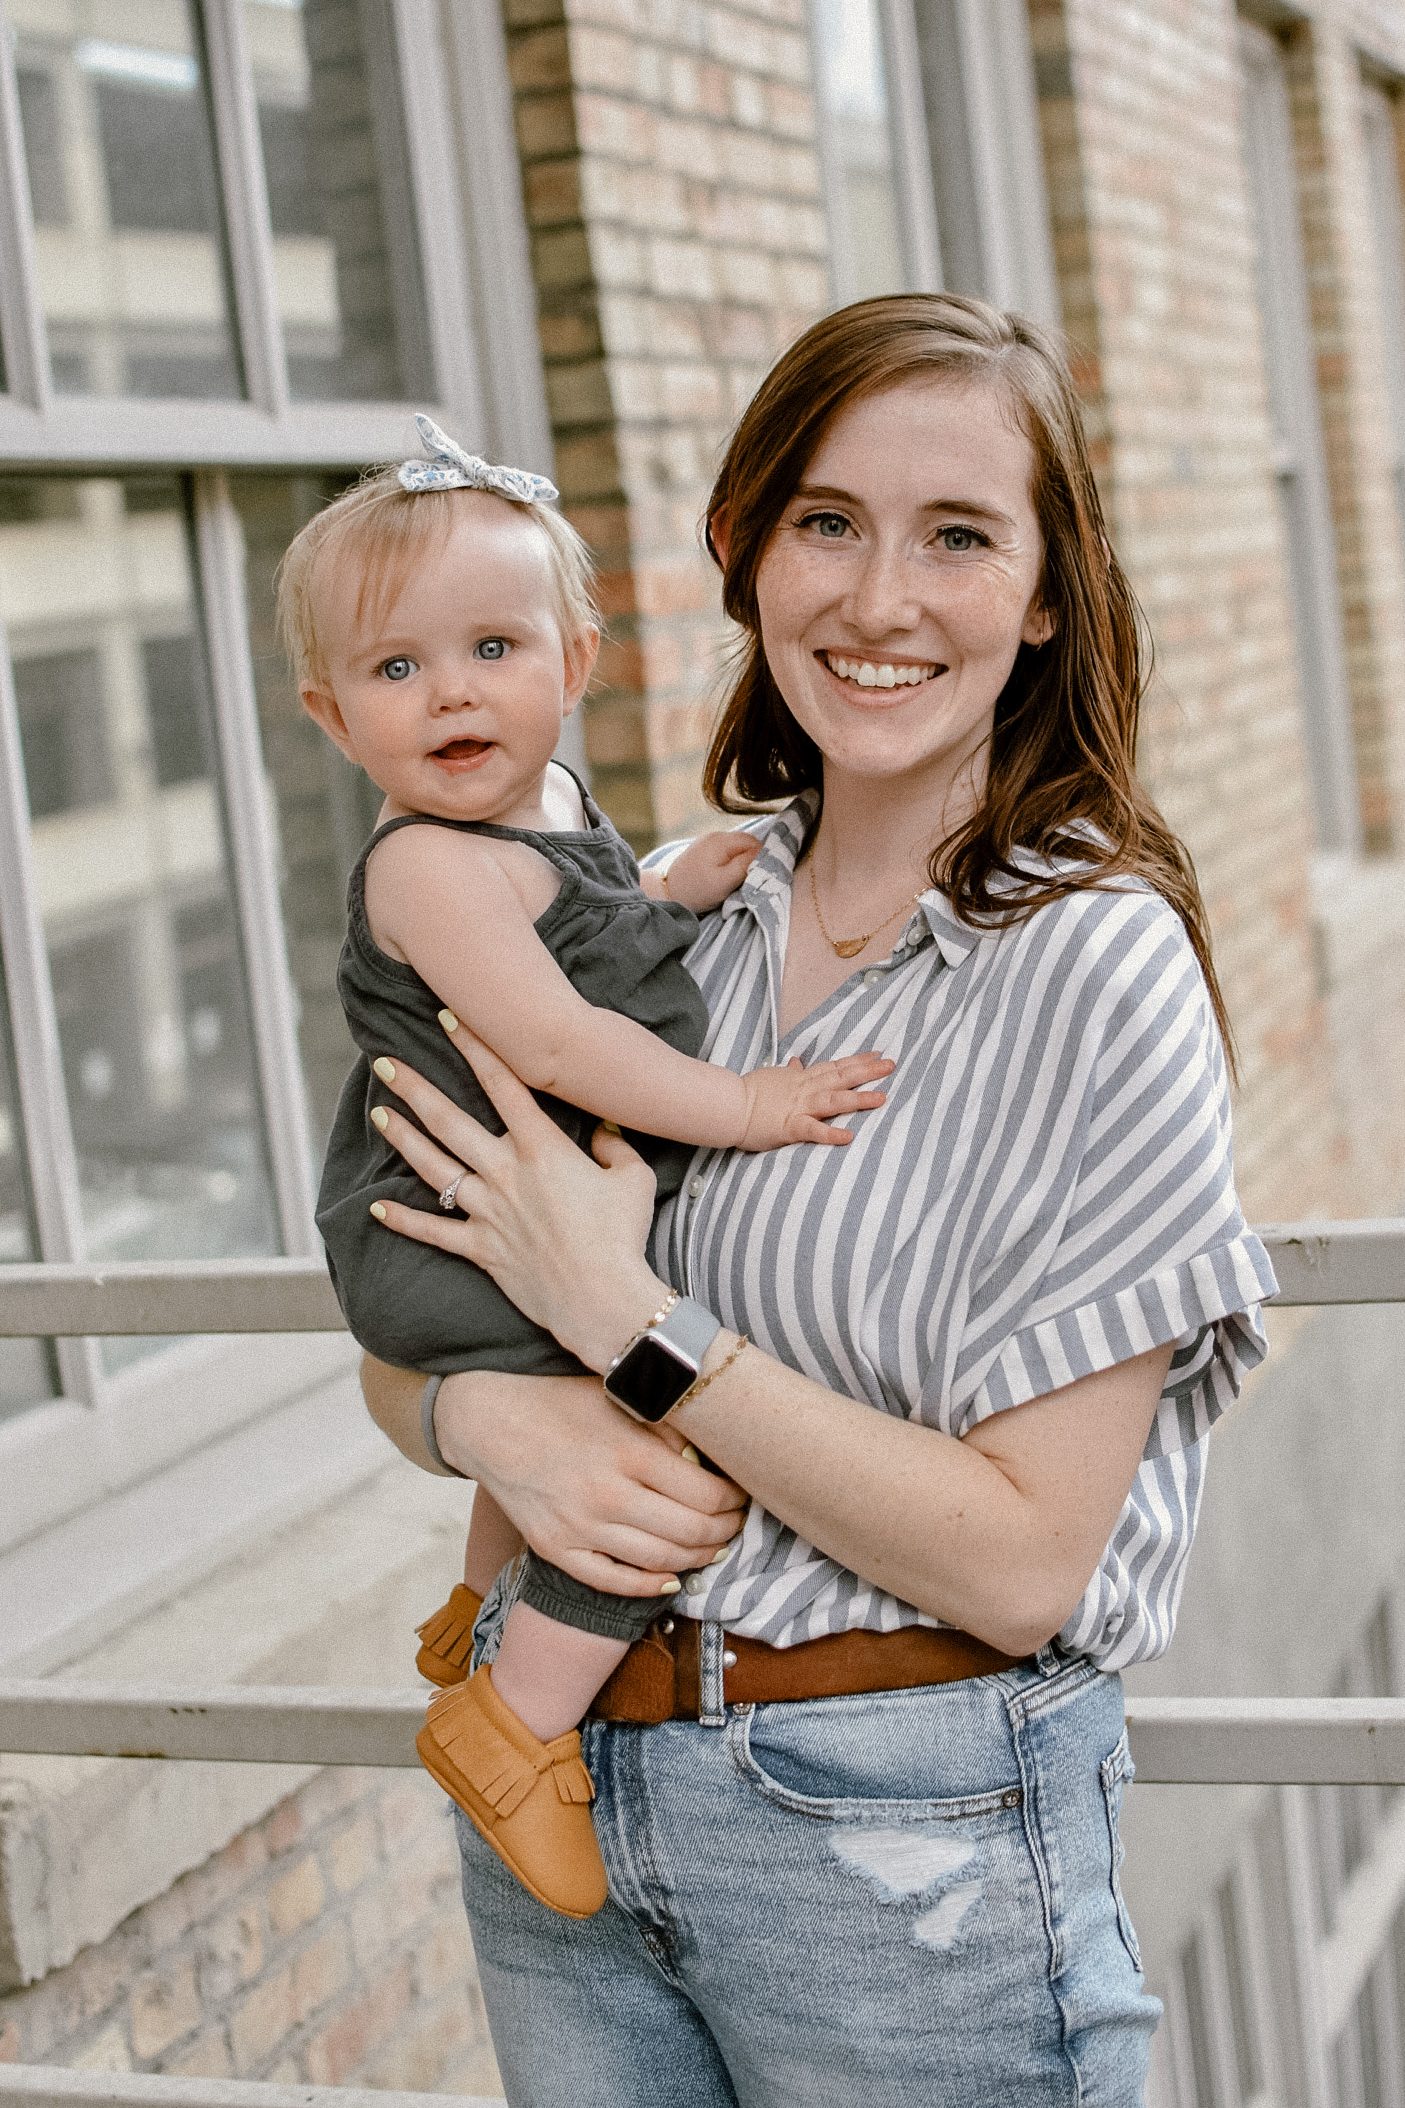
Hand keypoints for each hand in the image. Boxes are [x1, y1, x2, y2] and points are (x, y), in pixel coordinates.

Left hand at [365, 1023, 671, 1370]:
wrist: (603, 1299)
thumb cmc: (623, 1237)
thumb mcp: (632, 1179)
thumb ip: (614, 1146)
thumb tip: (603, 1129)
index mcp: (542, 1148)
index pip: (502, 1085)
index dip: (473, 1047)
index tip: (446, 1019)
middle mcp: (506, 1173)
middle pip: (450, 1121)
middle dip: (415, 1088)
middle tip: (383, 1062)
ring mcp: (487, 1211)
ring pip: (434, 1168)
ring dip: (403, 1139)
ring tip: (379, 1114)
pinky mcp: (480, 1249)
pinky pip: (433, 1232)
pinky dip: (404, 1221)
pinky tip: (377, 1207)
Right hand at [436, 1367, 746, 1594]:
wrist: (489, 1421)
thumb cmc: (561, 1403)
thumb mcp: (619, 1397)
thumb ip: (666, 1428)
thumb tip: (709, 1458)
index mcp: (630, 1452)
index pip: (707, 1493)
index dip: (734, 1500)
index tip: (741, 1495)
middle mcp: (608, 1494)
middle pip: (691, 1532)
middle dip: (725, 1532)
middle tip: (735, 1525)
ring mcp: (581, 1527)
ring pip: (660, 1561)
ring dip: (697, 1560)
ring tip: (712, 1549)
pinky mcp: (557, 1549)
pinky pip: (613, 1581)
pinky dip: (649, 1586)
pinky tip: (670, 1580)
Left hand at [661, 830, 760, 911]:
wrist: (665, 894)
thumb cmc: (695, 890)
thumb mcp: (725, 881)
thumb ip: (747, 865)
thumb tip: (767, 854)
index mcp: (721, 840)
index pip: (755, 842)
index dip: (763, 858)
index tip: (761, 876)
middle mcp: (715, 836)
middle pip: (747, 844)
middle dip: (752, 860)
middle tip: (749, 880)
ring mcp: (708, 842)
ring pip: (737, 849)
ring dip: (742, 863)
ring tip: (737, 880)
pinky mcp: (703, 851)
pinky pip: (726, 852)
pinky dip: (731, 863)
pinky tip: (726, 876)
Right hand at [738, 1051, 893, 1149]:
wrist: (727, 1105)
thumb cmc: (749, 1092)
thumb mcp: (773, 1076)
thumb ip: (790, 1071)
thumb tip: (798, 1060)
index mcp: (801, 1078)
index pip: (834, 1066)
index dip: (857, 1060)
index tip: (878, 1055)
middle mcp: (804, 1089)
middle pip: (840, 1077)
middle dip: (867, 1072)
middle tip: (891, 1065)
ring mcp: (798, 1107)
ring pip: (833, 1100)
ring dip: (858, 1099)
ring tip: (882, 1098)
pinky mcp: (789, 1127)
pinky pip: (812, 1130)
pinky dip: (830, 1134)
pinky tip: (848, 1137)